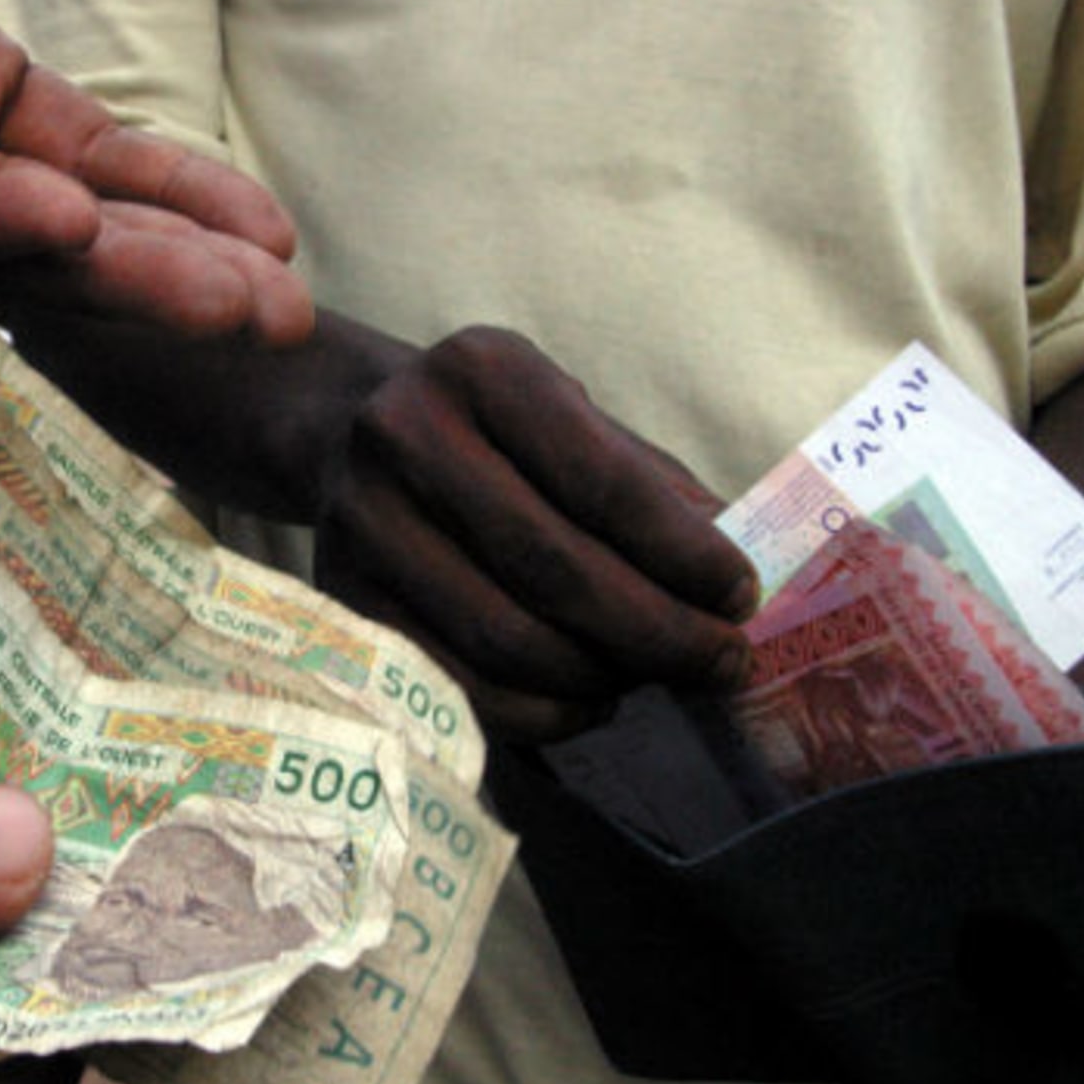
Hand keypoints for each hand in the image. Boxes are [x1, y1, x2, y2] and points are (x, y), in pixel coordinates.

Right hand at [310, 326, 757, 742]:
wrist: (346, 437)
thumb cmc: (494, 436)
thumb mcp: (572, 421)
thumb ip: (652, 489)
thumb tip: (740, 583)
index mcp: (481, 370)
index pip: (601, 478)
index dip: (682, 552)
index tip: (741, 598)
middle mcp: (404, 433)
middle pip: (553, 565)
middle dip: (658, 630)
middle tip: (721, 664)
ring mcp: (361, 520)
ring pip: (507, 637)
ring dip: (603, 677)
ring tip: (655, 679)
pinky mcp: (342, 598)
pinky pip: (460, 685)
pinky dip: (542, 713)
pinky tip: (589, 700)